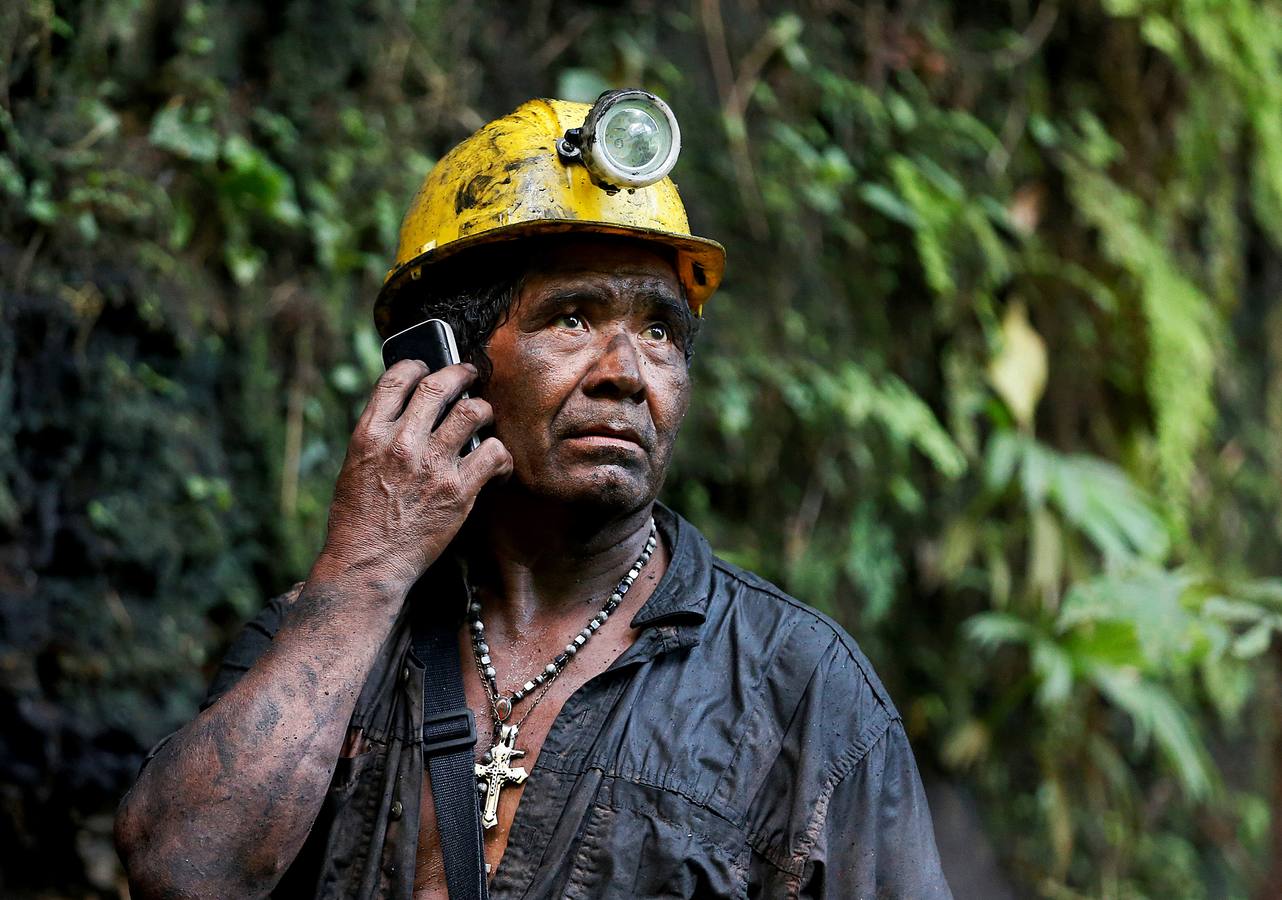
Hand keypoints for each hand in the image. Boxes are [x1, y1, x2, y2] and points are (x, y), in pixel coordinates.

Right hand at [317, 360, 512, 591]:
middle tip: (470, 374)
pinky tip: (496, 463)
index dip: (416, 365)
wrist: (367, 564)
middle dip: (460, 373)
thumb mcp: (355, 466)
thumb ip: (381, 436)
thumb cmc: (358, 520)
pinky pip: (494, 453)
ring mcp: (432, 465)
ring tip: (485, 416)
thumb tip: (409, 412)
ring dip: (483, 409)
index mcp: (369, 434)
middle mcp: (402, 443)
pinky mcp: (458, 490)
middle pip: (439, 386)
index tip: (427, 366)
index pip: (396, 380)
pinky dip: (501, 454)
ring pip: (473, 412)